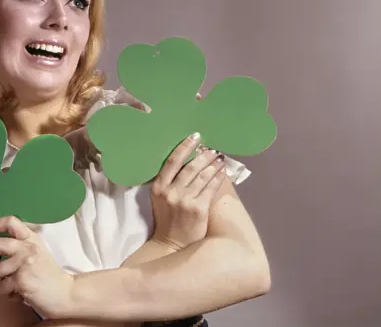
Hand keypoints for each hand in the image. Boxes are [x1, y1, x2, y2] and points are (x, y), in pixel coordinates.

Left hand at [0, 216, 74, 319]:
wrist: (65, 294)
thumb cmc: (48, 275)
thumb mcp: (37, 251)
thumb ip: (20, 244)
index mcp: (31, 238)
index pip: (10, 221)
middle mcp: (28, 247)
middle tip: (0, 270)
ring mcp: (25, 263)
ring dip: (0, 281)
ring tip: (13, 285)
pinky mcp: (22, 280)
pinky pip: (1, 287)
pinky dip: (7, 294)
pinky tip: (19, 294)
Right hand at [149, 131, 226, 250]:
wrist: (171, 244)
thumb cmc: (167, 219)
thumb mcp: (161, 198)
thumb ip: (169, 182)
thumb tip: (187, 161)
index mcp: (158, 187)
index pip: (172, 161)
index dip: (184, 147)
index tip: (195, 137)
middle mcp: (170, 192)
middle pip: (189, 167)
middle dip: (203, 155)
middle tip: (212, 149)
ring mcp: (185, 200)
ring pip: (202, 176)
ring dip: (212, 165)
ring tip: (219, 158)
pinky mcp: (198, 209)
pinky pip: (211, 189)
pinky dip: (217, 178)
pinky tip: (222, 172)